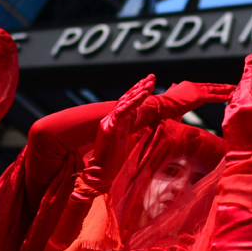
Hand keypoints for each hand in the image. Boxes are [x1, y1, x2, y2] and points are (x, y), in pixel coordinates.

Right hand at [82, 74, 153, 193]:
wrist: (100, 174)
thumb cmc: (112, 162)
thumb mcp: (124, 141)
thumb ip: (127, 131)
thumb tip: (136, 125)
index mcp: (114, 122)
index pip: (126, 103)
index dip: (136, 92)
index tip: (147, 83)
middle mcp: (109, 119)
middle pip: (126, 99)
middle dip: (139, 86)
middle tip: (152, 76)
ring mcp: (108, 122)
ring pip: (124, 102)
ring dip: (138, 92)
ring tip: (149, 83)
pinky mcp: (110, 128)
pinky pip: (123, 112)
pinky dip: (134, 102)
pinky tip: (143, 95)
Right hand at [138, 81, 235, 125]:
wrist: (156, 106)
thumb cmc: (160, 108)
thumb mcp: (169, 99)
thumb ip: (174, 95)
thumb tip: (173, 90)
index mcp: (184, 86)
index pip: (202, 87)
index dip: (212, 88)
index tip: (220, 88)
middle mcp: (190, 85)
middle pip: (209, 86)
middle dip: (221, 87)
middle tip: (232, 87)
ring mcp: (194, 90)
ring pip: (213, 90)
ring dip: (225, 91)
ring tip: (234, 90)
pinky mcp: (197, 97)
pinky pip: (212, 97)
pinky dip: (222, 97)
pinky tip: (229, 97)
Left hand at [221, 53, 251, 153]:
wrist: (247, 164)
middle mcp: (243, 104)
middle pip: (246, 80)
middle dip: (250, 67)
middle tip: (251, 56)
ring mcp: (232, 110)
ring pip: (238, 89)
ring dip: (243, 79)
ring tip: (247, 70)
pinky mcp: (226, 118)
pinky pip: (232, 101)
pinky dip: (237, 93)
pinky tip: (240, 91)